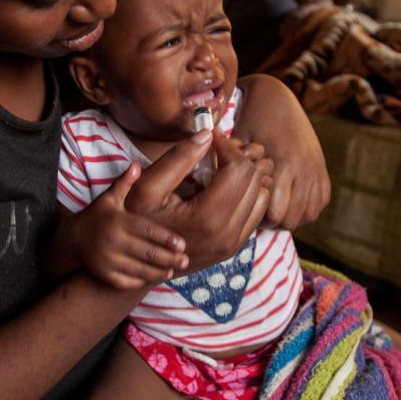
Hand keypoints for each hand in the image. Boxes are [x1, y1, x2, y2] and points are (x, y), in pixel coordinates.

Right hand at [53, 163, 188, 289]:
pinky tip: (152, 278)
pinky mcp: (103, 274)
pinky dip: (139, 282)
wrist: (73, 238)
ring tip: (172, 270)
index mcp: (119, 222)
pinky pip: (124, 282)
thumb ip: (125, 183)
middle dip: (168, 258)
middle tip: (186, 260)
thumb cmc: (97, 216)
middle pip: (146, 252)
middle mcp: (114, 241)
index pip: (147, 231)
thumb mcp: (109, 197)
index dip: (166, 238)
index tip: (182, 244)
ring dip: (157, 271)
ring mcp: (108, 260)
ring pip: (138, 269)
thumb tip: (137, 165)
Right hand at [125, 131, 270, 272]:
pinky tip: (226, 183)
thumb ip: (177, 160)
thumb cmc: (138, 224)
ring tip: (222, 163)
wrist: (140, 264)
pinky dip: (249, 191)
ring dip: (247, 173)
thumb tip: (207, 135)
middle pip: (254, 178)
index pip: (239, 168)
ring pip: (262, 193)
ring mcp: (234, 243)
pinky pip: (258, 210)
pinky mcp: (235, 246)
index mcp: (208, 218)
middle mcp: (228, 234)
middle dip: (240, 156)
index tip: (211, 136)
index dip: (227, 145)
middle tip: (217, 147)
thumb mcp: (147, 189)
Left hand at [236, 75, 330, 228]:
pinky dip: (306, 208)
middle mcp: (303, 169)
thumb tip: (214, 197)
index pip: (274, 213)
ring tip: (273, 207)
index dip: (258, 217)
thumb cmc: (250, 121)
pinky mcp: (322, 170)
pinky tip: (289, 200)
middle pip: (291, 218)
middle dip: (273, 221)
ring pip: (307, 214)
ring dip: (290, 216)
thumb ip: (230, 168)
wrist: (276, 98)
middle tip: (258, 211)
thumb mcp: (238, 142)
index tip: (247, 210)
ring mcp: (315, 170)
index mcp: (282, 164)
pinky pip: (320, 203)